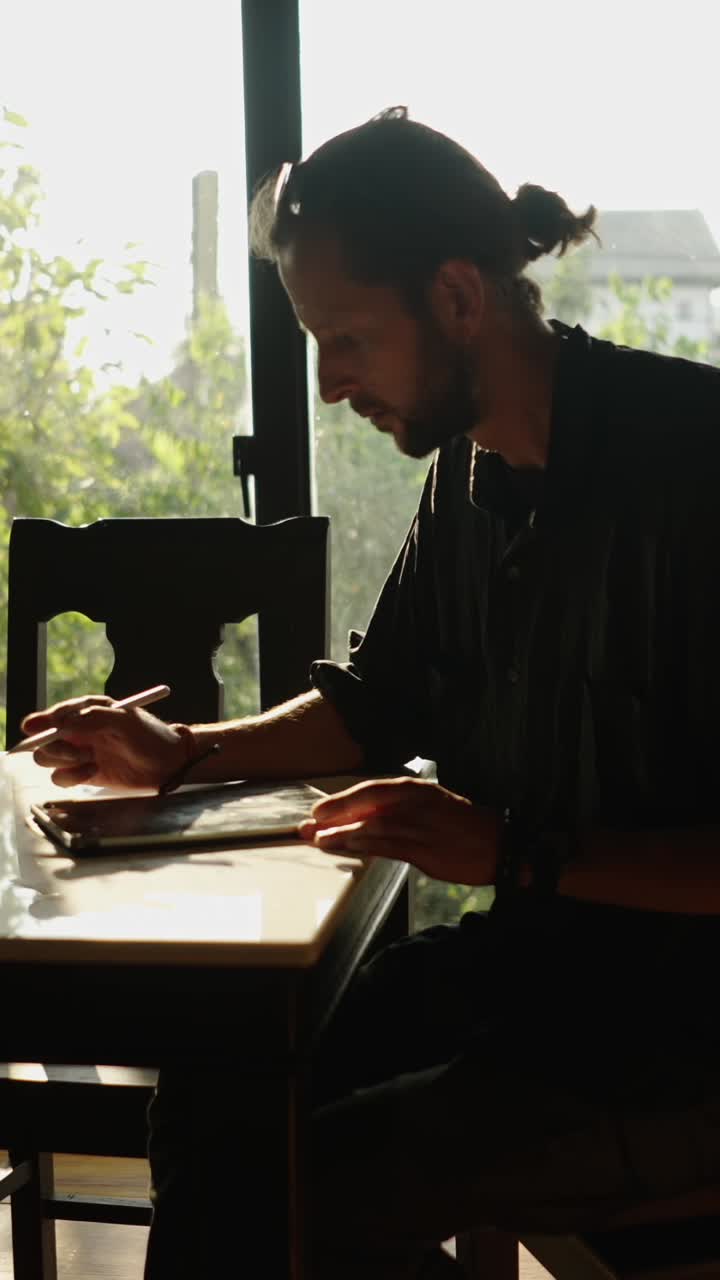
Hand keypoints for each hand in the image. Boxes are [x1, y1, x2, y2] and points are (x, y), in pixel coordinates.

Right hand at [20, 696, 185, 789]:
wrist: (169, 764)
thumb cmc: (150, 736)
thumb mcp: (123, 721)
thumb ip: (91, 719)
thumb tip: (61, 723)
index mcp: (88, 711)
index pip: (55, 715)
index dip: (40, 721)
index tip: (33, 729)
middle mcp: (79, 731)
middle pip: (45, 740)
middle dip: (53, 747)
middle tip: (77, 751)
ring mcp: (80, 753)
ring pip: (49, 760)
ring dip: (63, 761)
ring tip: (89, 759)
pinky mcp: (84, 774)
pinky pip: (61, 777)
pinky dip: (71, 777)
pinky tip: (92, 771)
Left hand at [298, 776, 499, 884]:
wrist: (500, 845)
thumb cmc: (463, 826)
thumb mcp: (431, 807)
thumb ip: (399, 810)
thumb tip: (363, 818)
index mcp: (416, 789)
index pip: (371, 791)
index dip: (342, 800)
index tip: (318, 810)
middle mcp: (416, 804)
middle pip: (366, 806)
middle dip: (334, 815)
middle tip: (307, 825)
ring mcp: (420, 827)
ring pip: (372, 827)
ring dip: (342, 834)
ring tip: (318, 840)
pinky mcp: (425, 851)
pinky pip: (388, 847)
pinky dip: (364, 847)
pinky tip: (347, 849)